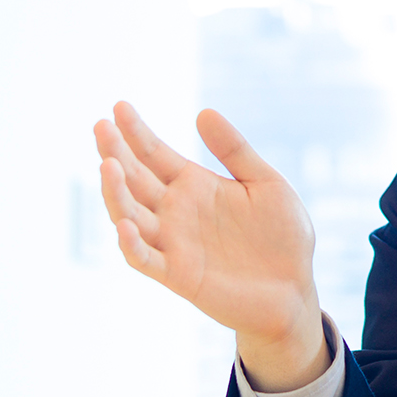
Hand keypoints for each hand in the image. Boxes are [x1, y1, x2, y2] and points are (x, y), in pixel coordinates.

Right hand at [94, 102, 328, 390]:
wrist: (296, 290)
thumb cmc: (283, 238)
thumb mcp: (265, 183)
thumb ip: (235, 150)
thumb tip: (203, 112)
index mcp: (194, 186)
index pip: (154, 154)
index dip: (136, 132)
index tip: (119, 106)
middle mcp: (176, 212)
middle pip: (134, 180)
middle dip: (115, 153)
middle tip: (100, 126)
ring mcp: (173, 243)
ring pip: (130, 216)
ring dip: (115, 193)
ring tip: (107, 164)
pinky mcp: (179, 275)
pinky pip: (145, 259)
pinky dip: (131, 245)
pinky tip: (125, 224)